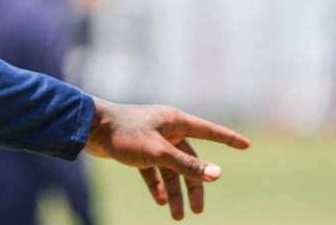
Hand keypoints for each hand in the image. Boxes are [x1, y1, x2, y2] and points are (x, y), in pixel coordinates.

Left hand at [84, 98, 250, 219]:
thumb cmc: (124, 134)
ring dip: (173, 191)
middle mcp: (165, 128)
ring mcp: (151, 139)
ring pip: (170, 168)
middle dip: (194, 185)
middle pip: (189, 159)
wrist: (89, 129)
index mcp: (174, 121)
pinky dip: (156, 184)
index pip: (209, 130)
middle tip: (197, 211)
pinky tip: (159, 201)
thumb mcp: (159, 153)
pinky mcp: (136, 149)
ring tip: (175, 216)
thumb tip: (217, 175)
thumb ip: (187, 165)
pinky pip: (153, 170)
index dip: (228, 139)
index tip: (246, 145)